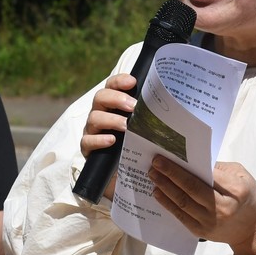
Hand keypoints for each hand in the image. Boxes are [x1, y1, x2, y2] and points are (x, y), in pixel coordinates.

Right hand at [80, 73, 137, 199]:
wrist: (126, 173)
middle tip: (133, 106)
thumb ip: (148, 115)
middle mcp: (100, 114)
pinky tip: (112, 141)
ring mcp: (92, 130)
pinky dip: (99, 140)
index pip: (111, 85)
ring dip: (111, 120)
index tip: (132, 82)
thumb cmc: (137, 145)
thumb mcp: (143, 128)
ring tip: (126, 126)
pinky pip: (87, 141)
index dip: (119, 81)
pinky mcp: (88, 148)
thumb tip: (168, 104)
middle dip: (116, 99)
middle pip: (100, 97)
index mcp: (113, 105)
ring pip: (94, 118)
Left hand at [148, 158, 255, 254]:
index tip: (170, 154)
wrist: (254, 230)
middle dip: (170, 174)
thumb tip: (193, 161)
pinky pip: (180, 216)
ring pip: (182, 202)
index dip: (185, 165)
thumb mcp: (242, 176)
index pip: (207, 175)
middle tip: (155, 162)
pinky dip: (167, 204)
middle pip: (191, 188)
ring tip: (153, 175)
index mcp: (236, 190)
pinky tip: (158, 193)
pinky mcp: (201, 232)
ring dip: (165, 187)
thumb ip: (220, 168)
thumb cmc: (249, 197)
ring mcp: (210, 222)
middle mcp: (223, 208)